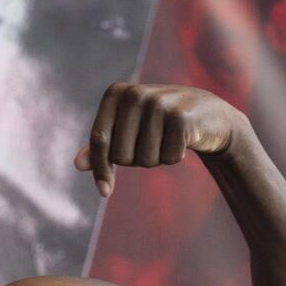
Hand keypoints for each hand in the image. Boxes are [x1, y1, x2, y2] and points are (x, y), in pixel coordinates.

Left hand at [73, 83, 249, 196]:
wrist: (208, 115)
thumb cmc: (158, 125)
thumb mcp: (127, 131)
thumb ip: (102, 146)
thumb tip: (77, 164)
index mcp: (115, 94)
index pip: (99, 140)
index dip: (100, 169)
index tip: (104, 192)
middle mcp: (134, 94)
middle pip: (121, 155)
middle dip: (136, 160)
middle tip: (152, 143)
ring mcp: (158, 103)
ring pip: (144, 160)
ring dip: (156, 158)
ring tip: (167, 139)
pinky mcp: (181, 117)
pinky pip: (167, 159)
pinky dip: (174, 158)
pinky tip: (183, 140)